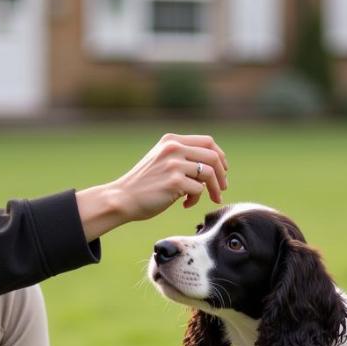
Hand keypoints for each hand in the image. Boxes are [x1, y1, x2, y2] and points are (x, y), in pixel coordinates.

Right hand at [76, 133, 228, 240]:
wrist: (122, 198)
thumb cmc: (144, 184)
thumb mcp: (162, 160)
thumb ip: (183, 157)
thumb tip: (214, 166)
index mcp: (171, 140)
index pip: (208, 142)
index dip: (220, 157)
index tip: (223, 170)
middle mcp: (173, 148)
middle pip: (213, 157)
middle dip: (222, 175)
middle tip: (222, 189)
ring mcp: (173, 164)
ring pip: (209, 173)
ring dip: (213, 189)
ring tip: (209, 198)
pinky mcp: (174, 181)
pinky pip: (198, 190)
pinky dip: (195, 199)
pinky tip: (184, 204)